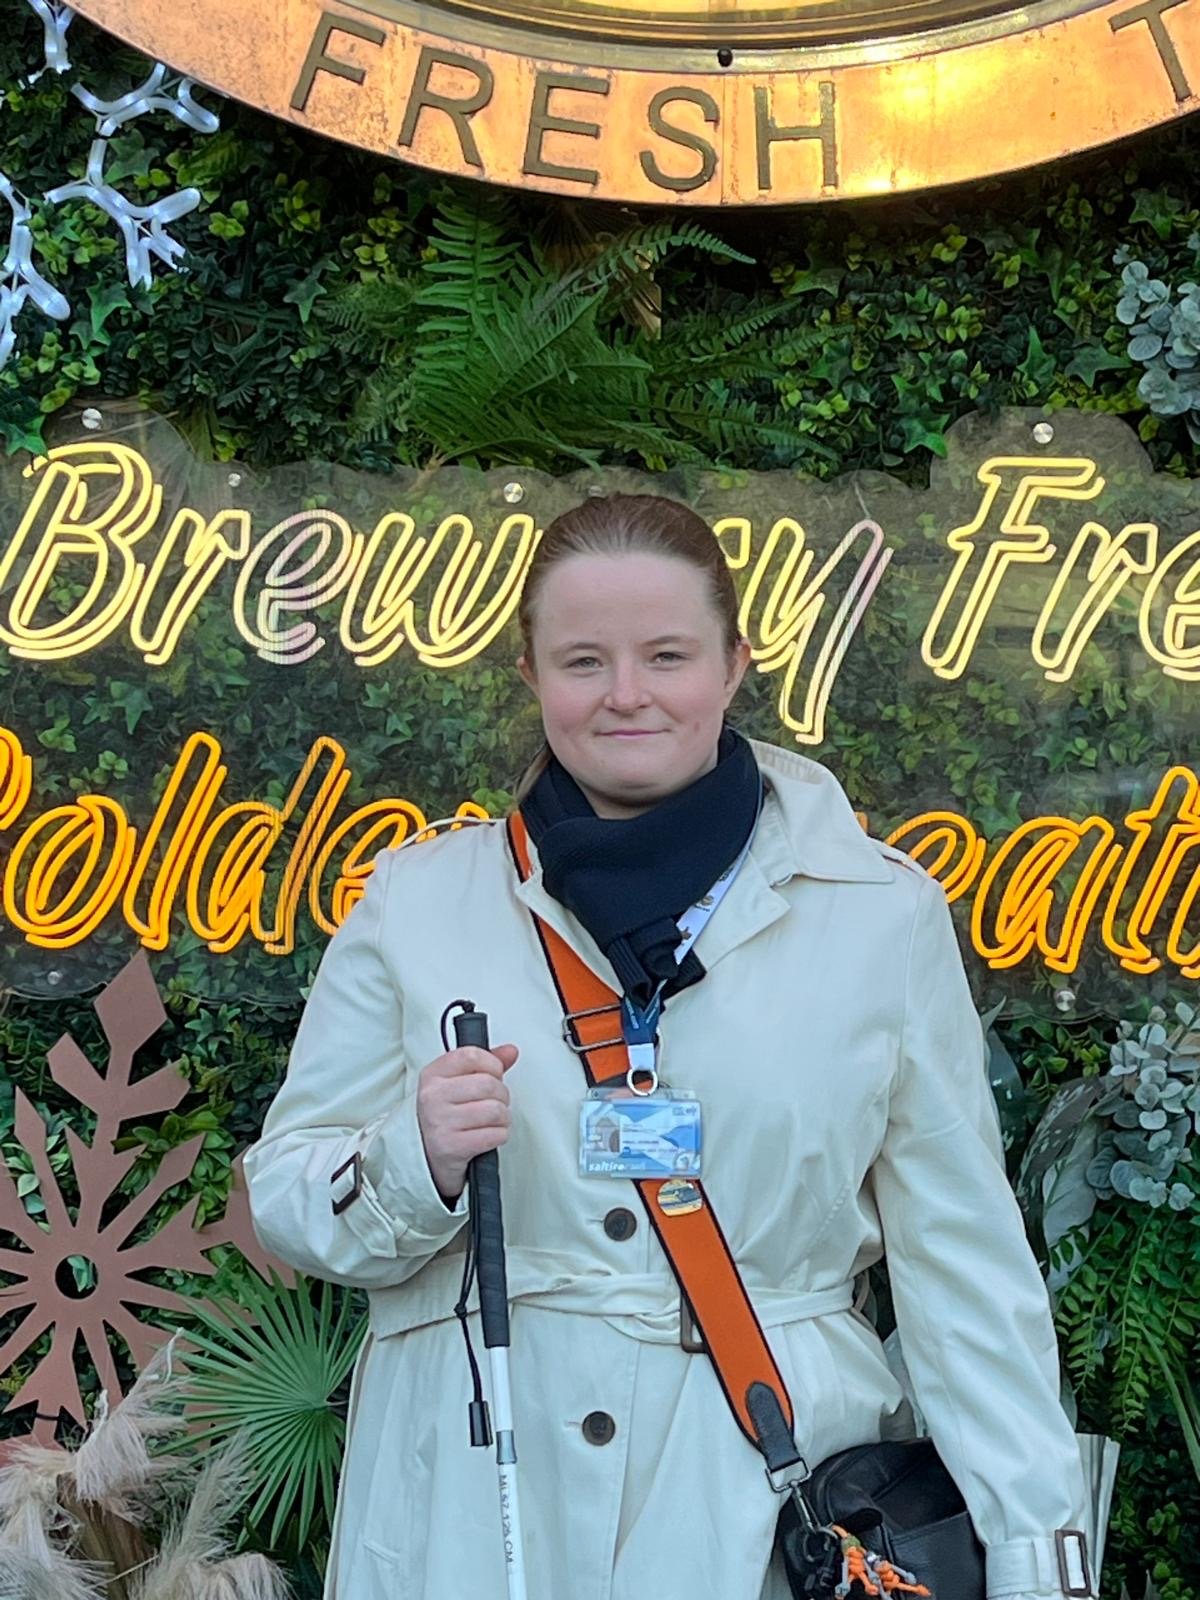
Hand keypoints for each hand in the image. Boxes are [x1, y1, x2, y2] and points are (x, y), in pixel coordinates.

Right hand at [416, 1043, 518, 1203]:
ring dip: (502, 1118)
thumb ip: (485, 1064)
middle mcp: (432, 1096)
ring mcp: (440, 1122)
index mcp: (433, 1075)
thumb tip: (511, 1051)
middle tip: (495, 1103)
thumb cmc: (445, 1115)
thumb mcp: (457, 1084)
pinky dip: (499, 1135)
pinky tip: (488, 1135)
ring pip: (495, 1110)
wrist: (426, 1155)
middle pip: (488, 1084)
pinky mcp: (451, 1147)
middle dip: (501, 1095)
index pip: (471, 1056)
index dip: (492, 1065)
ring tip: (492, 1121)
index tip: (493, 1074)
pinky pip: (494, 1135)